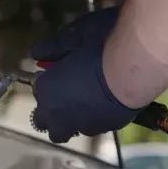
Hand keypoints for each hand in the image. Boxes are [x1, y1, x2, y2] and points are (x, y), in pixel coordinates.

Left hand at [30, 7, 141, 142]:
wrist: (130, 69)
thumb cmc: (98, 48)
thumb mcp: (73, 39)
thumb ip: (52, 48)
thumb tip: (36, 51)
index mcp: (46, 93)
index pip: (37, 96)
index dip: (47, 89)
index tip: (57, 78)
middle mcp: (60, 117)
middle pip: (50, 127)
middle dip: (56, 116)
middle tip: (69, 97)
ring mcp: (83, 126)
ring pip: (75, 128)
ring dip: (78, 117)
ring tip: (93, 98)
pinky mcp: (106, 129)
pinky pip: (97, 125)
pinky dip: (99, 117)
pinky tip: (110, 100)